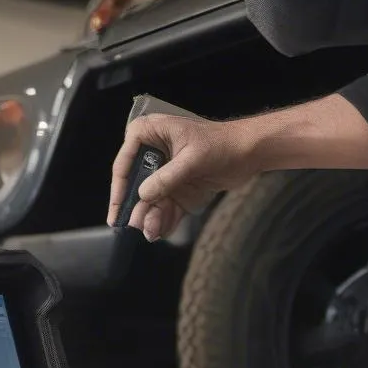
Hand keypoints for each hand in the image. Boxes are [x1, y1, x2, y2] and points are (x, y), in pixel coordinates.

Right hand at [107, 112, 256, 240]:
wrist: (249, 152)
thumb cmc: (221, 144)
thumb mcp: (192, 159)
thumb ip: (167, 178)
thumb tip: (143, 195)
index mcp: (150, 134)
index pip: (125, 163)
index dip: (120, 187)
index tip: (118, 209)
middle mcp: (153, 155)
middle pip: (135, 186)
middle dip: (137, 208)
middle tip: (136, 226)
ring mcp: (165, 175)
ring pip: (150, 202)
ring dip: (151, 218)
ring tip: (152, 232)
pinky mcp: (177, 191)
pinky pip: (166, 209)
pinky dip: (165, 221)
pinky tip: (162, 232)